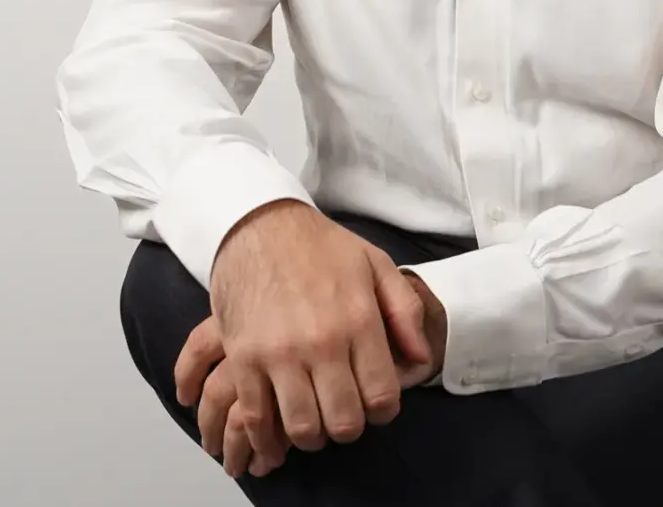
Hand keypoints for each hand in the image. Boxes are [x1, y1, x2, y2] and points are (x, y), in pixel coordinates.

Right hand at [175, 273, 447, 479]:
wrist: (258, 224)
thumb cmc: (319, 246)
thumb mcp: (375, 264)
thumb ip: (405, 310)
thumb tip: (420, 358)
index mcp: (359, 319)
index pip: (382, 397)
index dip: (382, 411)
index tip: (373, 402)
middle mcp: (322, 341)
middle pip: (343, 422)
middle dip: (347, 426)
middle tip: (342, 411)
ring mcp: (279, 352)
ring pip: (302, 428)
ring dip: (311, 434)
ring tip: (312, 417)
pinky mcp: (243, 358)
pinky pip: (255, 418)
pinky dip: (266, 437)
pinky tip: (274, 434)